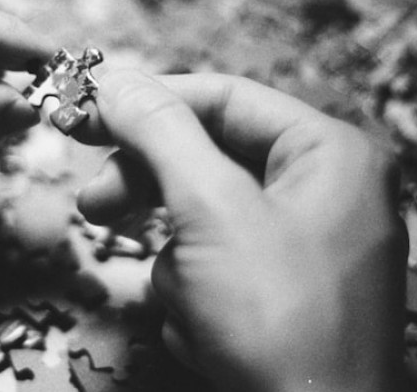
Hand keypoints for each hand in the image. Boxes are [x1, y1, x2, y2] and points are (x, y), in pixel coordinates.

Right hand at [76, 71, 405, 391]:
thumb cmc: (280, 321)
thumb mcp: (211, 209)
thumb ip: (160, 132)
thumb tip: (113, 77)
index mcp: (332, 154)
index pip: (224, 97)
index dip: (149, 103)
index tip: (84, 113)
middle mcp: (330, 194)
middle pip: (211, 161)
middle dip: (153, 194)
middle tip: (95, 207)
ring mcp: (310, 252)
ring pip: (205, 225)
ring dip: (178, 268)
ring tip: (192, 305)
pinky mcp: (288, 302)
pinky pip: (219, 275)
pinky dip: (198, 304)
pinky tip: (210, 338)